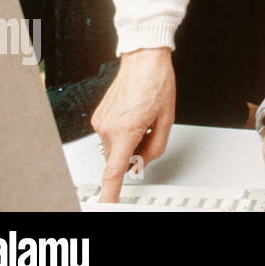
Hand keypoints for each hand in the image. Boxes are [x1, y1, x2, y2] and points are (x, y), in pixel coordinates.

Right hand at [91, 47, 175, 201]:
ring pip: (116, 146)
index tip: (106, 206)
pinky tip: (133, 114)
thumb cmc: (157, 84)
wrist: (144, 60)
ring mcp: (100, 122)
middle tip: (150, 129)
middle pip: (120, 158)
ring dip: (129, 140)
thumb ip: (155, 148)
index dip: (110, 194)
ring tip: (142, 117)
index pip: (114, 173)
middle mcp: (107, 128)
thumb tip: (142, 163)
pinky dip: (123, 131)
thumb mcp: (167, 120)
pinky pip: (111, 135)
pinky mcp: (97, 116)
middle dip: (135, 152)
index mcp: (126, 131)